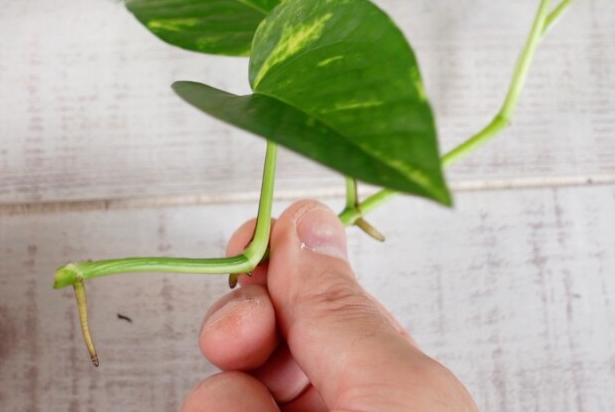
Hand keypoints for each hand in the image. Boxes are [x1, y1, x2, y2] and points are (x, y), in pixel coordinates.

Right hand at [182, 200, 476, 411]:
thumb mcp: (398, 392)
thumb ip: (342, 312)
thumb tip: (307, 221)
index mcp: (382, 377)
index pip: (312, 298)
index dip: (274, 263)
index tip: (248, 246)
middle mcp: (329, 403)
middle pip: (250, 335)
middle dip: (237, 328)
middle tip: (239, 340)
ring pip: (216, 388)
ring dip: (229, 400)